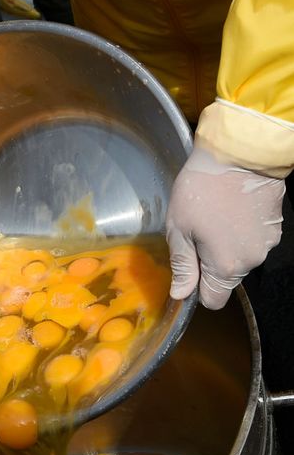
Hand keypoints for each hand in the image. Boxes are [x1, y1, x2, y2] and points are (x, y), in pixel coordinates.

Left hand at [166, 145, 284, 308]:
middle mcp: (252, 260)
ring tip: (212, 216)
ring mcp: (268, 243)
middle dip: (209, 262)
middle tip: (195, 232)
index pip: (213, 299)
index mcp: (226, 266)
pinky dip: (240, 232)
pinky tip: (229, 209)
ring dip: (225, 245)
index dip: (197, 288)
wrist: (239, 154)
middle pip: (226, 278)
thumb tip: (181, 294)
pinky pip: (252, 240)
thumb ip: (182, 265)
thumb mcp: (179, 229)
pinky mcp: (275, 226)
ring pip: (240, 258)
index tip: (188, 267)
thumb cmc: (203, 190)